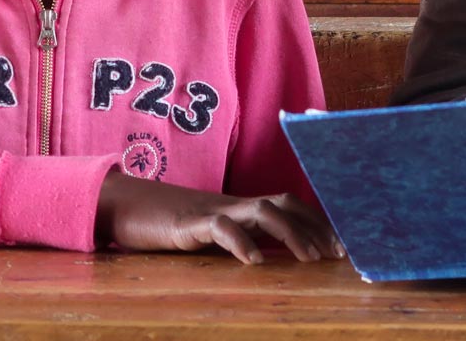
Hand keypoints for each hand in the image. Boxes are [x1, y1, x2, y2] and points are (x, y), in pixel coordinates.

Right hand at [95, 170, 344, 264]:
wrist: (124, 207)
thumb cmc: (169, 227)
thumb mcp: (212, 237)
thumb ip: (239, 241)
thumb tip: (272, 260)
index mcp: (241, 209)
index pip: (289, 205)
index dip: (317, 222)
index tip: (342, 246)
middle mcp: (233, 205)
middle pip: (284, 202)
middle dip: (315, 227)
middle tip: (336, 254)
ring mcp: (212, 210)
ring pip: (262, 210)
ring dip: (291, 234)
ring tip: (308, 260)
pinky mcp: (189, 223)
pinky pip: (221, 227)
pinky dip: (241, 243)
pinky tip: (255, 262)